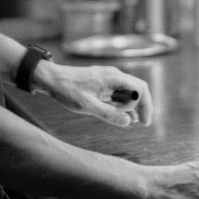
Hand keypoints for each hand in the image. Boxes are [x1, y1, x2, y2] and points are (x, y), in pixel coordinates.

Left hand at [33, 62, 152, 127]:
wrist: (52, 79)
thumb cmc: (68, 91)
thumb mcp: (87, 106)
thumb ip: (108, 114)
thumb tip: (128, 122)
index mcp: (113, 78)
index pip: (140, 89)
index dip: (146, 105)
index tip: (144, 122)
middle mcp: (114, 75)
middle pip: (138, 88)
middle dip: (143, 105)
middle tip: (144, 122)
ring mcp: (109, 78)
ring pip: (130, 90)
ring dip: (134, 105)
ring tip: (135, 121)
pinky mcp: (103, 82)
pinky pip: (120, 91)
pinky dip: (124, 102)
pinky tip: (124, 114)